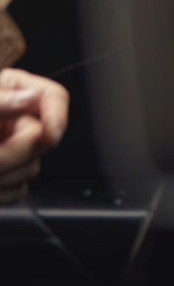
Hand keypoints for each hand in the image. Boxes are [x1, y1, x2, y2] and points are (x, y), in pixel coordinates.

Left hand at [0, 68, 67, 202]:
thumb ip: (1, 102)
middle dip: (16, 153)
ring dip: (5, 177)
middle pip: (44, 138)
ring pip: (32, 169)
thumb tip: (32, 97)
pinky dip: (1, 194)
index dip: (56, 116)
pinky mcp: (7, 178)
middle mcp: (17, 120)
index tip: (48, 136)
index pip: (54, 98)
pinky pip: (18, 191)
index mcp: (13, 91)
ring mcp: (12, 150)